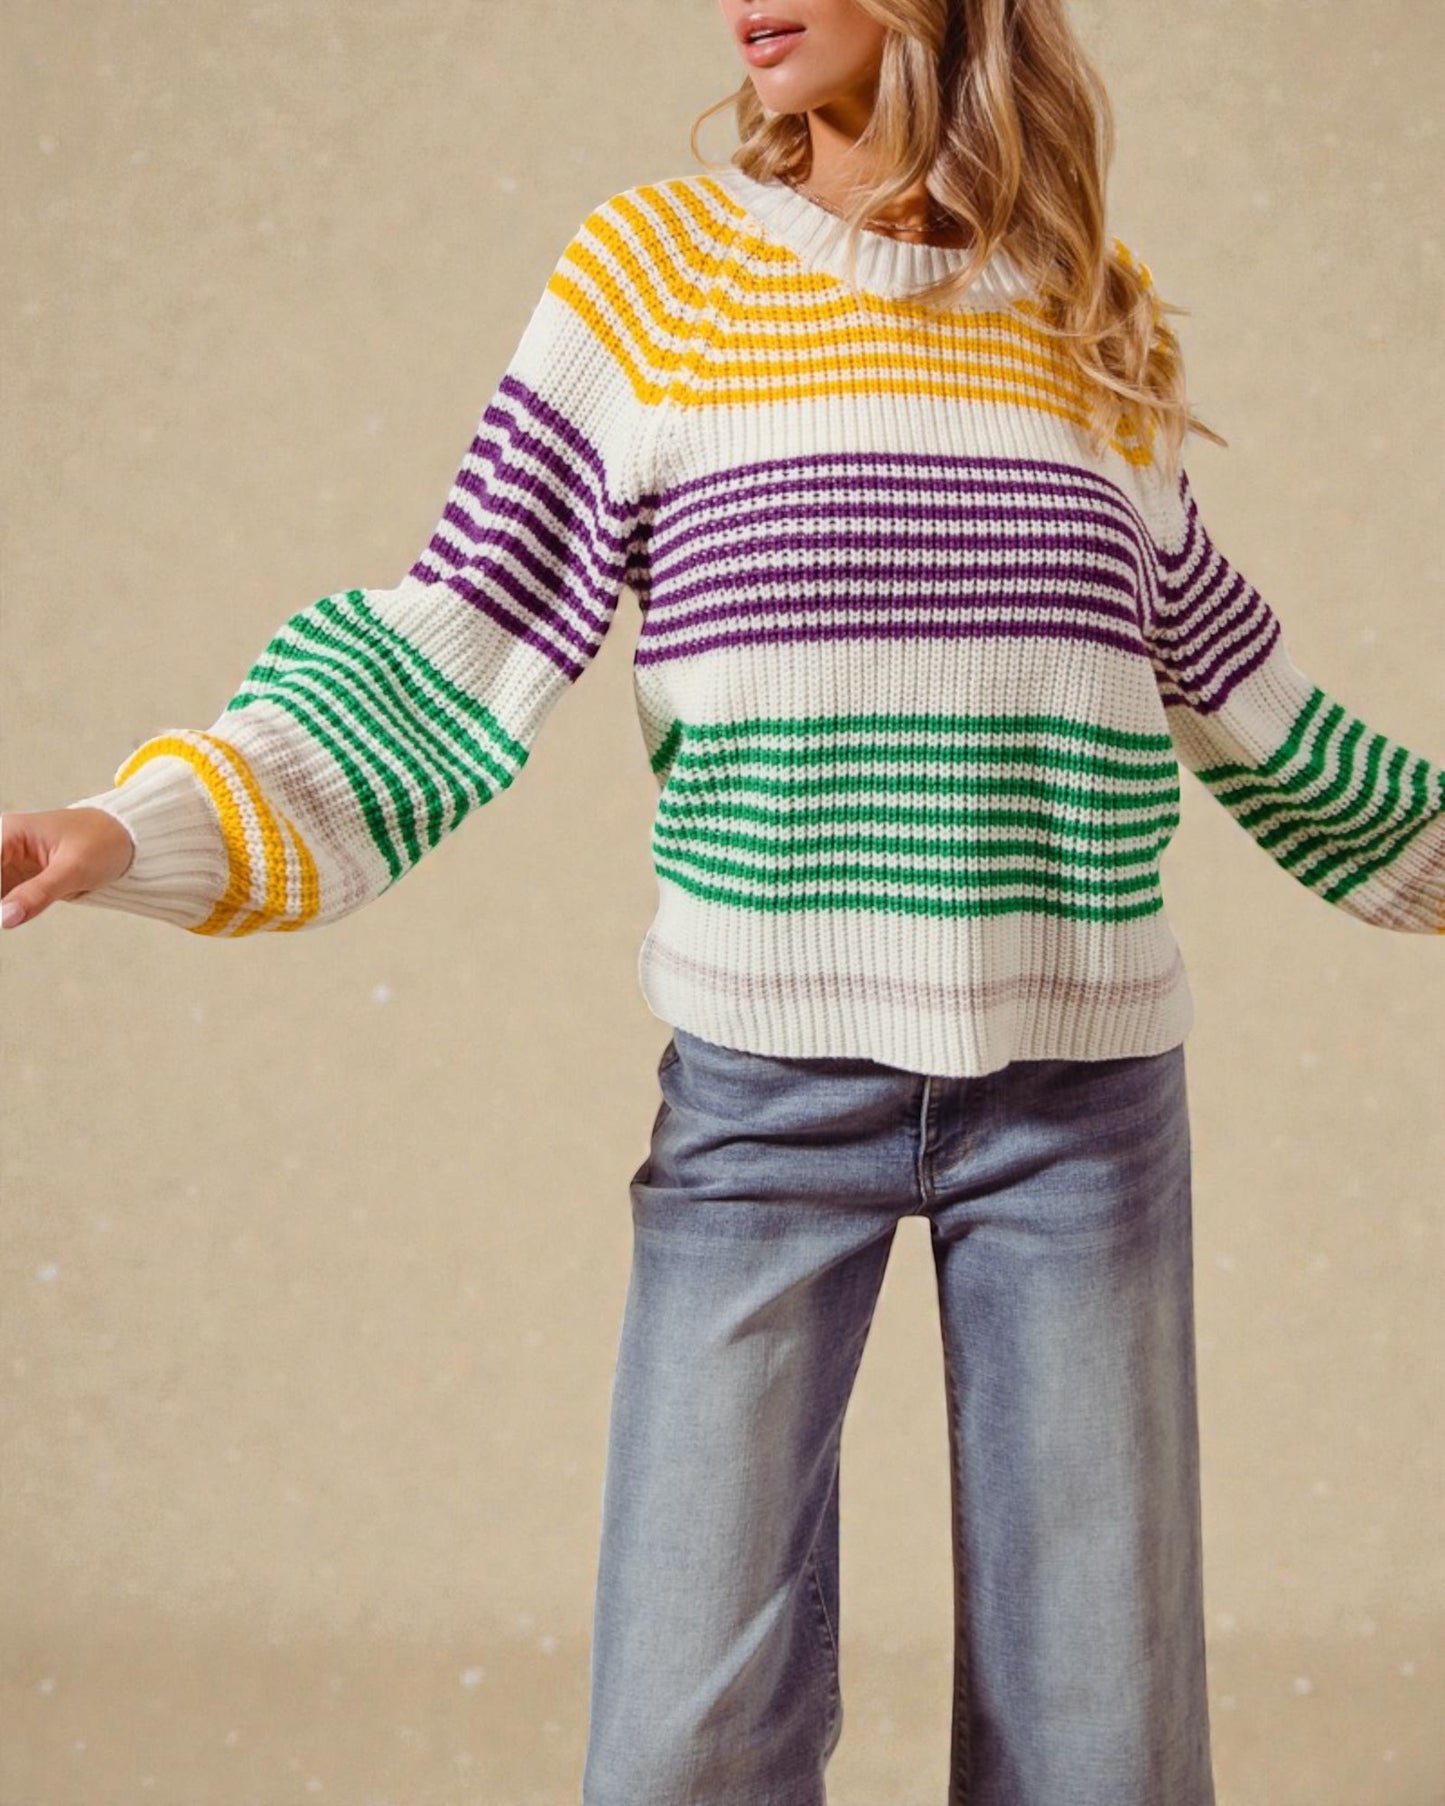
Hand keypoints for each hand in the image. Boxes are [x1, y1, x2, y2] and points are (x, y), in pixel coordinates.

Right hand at [1, 808, 135, 928]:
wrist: (127, 840)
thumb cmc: (102, 843)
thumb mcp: (74, 869)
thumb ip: (38, 894)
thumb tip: (3, 919)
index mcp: (8, 833)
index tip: (0, 913)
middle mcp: (2, 846)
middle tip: (5, 920)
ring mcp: (7, 865)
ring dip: (0, 909)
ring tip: (8, 920)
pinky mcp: (18, 880)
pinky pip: (1, 900)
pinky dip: (3, 912)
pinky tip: (9, 920)